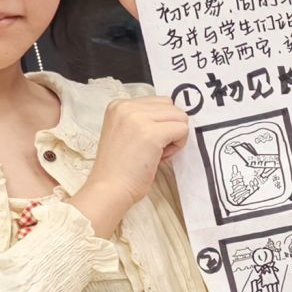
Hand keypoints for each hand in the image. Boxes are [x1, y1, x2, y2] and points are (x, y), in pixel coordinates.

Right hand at [71, 96, 189, 236]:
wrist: (109, 188)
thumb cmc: (121, 167)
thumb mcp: (127, 132)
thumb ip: (145, 119)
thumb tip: (174, 115)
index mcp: (119, 105)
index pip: (160, 102)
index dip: (161, 123)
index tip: (147, 141)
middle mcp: (126, 106)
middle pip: (172, 107)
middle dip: (170, 127)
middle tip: (154, 148)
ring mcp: (138, 118)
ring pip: (180, 117)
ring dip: (175, 136)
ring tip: (156, 152)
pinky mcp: (151, 133)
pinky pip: (183, 130)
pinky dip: (178, 145)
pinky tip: (161, 157)